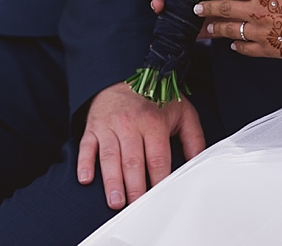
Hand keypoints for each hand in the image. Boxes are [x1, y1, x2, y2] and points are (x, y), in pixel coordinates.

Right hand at [77, 82, 204, 209]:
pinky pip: (86, 147)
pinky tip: (86, 180)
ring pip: (110, 158)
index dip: (159, 181)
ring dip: (112, 182)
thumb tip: (197, 164)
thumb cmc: (157, 98)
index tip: (160, 198)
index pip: (158, 159)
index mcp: (154, 123)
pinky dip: (84, 163)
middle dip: (134, 188)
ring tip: (115, 202)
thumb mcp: (183, 112)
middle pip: (133, 162)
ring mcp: (109, 125)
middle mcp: (130, 124)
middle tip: (136, 208)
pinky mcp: (93, 127)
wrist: (127, 73)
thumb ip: (193, 139)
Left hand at [194, 0, 281, 61]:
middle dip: (206, 7)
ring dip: (215, 29)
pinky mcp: (268, 50)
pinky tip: (233, 45)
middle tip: (194, 8)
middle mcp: (259, 11)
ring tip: (206, 29)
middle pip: (224, 8)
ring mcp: (261, 32)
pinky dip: (237, 46)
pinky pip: (244, 48)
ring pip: (230, 30)